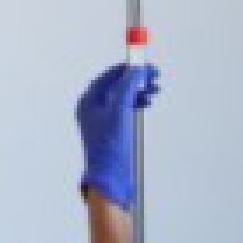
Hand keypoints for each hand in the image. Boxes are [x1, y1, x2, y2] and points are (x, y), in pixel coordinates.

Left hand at [75, 62, 160, 208]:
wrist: (110, 178)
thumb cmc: (110, 147)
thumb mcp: (120, 110)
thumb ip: (127, 86)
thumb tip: (136, 69)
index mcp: (88, 103)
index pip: (108, 77)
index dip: (127, 68)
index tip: (144, 64)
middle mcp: (93, 110)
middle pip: (117, 86)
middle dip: (136, 80)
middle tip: (154, 77)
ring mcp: (103, 122)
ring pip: (123, 98)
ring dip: (138, 91)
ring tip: (154, 90)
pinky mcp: (113, 133)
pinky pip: (126, 110)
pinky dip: (137, 104)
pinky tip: (146, 103)